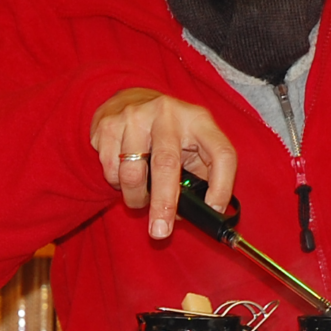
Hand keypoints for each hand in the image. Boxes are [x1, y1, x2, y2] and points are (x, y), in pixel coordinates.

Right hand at [91, 88, 237, 238]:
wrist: (131, 97)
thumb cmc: (170, 134)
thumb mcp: (194, 147)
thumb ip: (199, 178)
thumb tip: (192, 214)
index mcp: (199, 121)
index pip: (221, 153)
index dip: (221, 186)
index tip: (213, 210)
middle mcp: (168, 114)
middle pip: (167, 165)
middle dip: (163, 205)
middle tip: (160, 232)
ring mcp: (135, 116)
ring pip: (132, 173)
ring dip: (136, 197)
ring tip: (141, 197)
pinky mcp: (108, 124)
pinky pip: (110, 169)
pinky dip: (116, 182)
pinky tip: (124, 172)